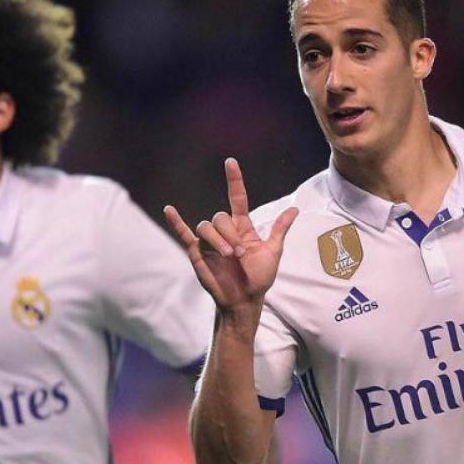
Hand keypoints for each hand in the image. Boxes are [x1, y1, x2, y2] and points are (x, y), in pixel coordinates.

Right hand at [164, 158, 297, 316]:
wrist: (244, 300)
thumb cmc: (258, 278)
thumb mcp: (273, 252)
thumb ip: (279, 230)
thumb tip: (295, 209)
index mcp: (242, 227)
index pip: (236, 198)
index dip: (234, 180)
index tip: (230, 162)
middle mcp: (224, 231)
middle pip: (220, 217)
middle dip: (230, 234)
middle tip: (240, 254)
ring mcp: (209, 241)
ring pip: (207, 226)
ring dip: (218, 240)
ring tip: (229, 256)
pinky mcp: (197, 252)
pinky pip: (184, 234)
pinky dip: (176, 222)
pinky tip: (169, 210)